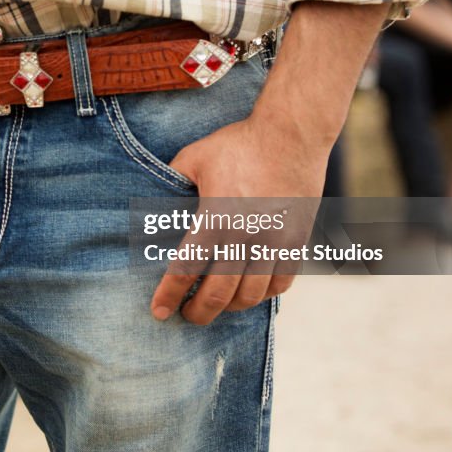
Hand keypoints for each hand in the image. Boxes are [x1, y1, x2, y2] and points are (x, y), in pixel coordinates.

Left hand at [149, 115, 328, 324]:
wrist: (292, 134)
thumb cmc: (238, 144)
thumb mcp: (194, 157)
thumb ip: (172, 182)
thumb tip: (154, 201)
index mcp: (216, 218)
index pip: (186, 269)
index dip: (169, 295)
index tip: (159, 312)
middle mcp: (246, 236)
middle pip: (218, 294)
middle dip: (198, 312)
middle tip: (187, 316)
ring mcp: (275, 242)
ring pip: (251, 295)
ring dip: (230, 307)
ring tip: (216, 305)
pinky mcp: (296, 241)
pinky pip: (281, 283)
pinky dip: (263, 294)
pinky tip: (249, 291)